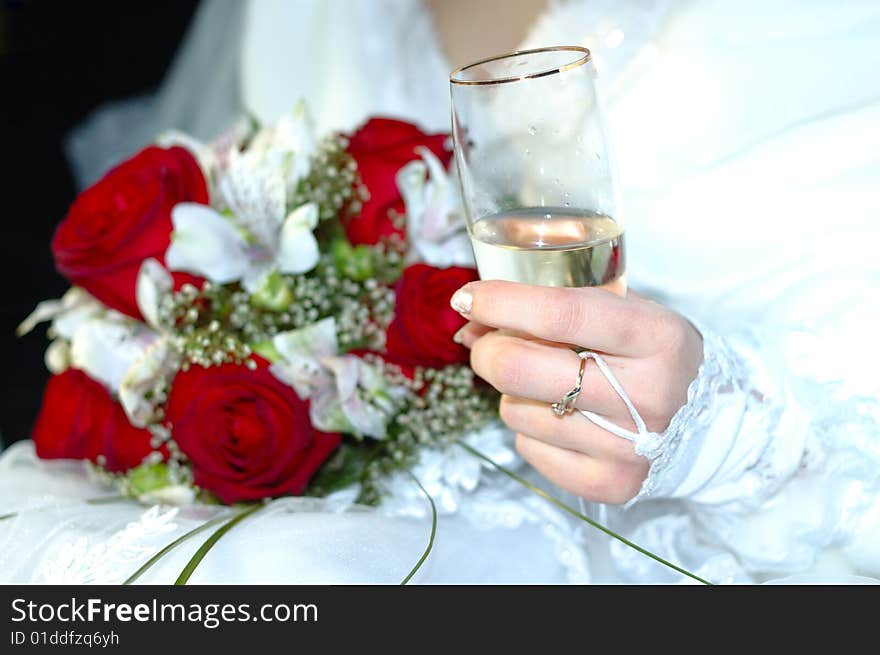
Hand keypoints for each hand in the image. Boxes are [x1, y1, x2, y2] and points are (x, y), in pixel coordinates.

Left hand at [450, 281, 702, 503]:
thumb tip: (470, 321)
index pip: (559, 313)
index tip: (467, 298)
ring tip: (548, 385)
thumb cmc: (650, 355)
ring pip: (515, 411)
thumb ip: (554, 307)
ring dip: (514, 392)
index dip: (500, 303)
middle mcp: (647, 394)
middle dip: (486, 350)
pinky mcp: (611, 484)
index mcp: (655, 336)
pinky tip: (561, 418)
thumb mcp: (623, 312)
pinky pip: (528, 448)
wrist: (708, 422)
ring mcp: (629, 447)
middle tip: (487, 342)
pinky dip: (530, 429)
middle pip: (520, 369)